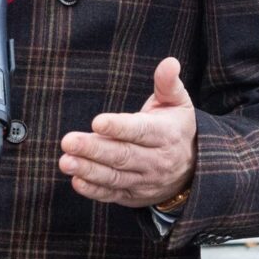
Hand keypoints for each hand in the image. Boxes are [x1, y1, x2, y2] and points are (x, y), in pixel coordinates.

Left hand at [59, 57, 197, 208]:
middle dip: (94, 149)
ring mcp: (145, 181)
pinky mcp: (134, 196)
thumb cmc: (176, 127)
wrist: (193, 169)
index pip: (140, 131)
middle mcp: (157, 161)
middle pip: (123, 155)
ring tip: (65, 161)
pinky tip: (76, 181)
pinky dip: (94, 191)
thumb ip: (168, 83)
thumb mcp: (178, 103)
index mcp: (166, 135)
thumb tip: (169, 62)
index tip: (97, 122)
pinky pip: (112, 195)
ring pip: (115, 177)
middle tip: (68, 141)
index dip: (119, 127)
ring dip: (88, 170)